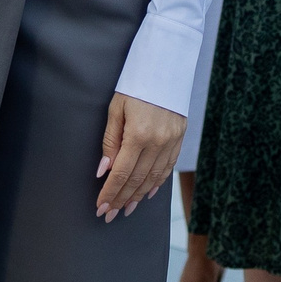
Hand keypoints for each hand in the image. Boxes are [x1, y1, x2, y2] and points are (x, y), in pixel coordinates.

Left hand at [96, 94, 182, 219]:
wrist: (165, 67)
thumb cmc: (135, 86)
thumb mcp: (116, 109)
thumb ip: (110, 141)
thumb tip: (104, 171)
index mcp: (139, 134)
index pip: (121, 172)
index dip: (110, 192)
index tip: (101, 207)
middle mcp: (158, 142)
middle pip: (137, 180)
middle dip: (122, 199)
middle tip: (109, 214)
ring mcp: (171, 142)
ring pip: (154, 178)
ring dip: (138, 196)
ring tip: (126, 208)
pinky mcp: (179, 139)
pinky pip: (168, 168)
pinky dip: (157, 183)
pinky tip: (147, 193)